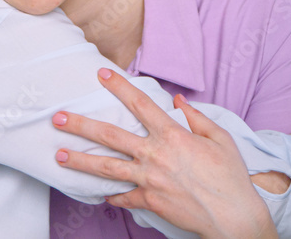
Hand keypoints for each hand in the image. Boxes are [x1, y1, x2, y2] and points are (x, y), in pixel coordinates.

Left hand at [53, 68, 277, 238]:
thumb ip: (196, 118)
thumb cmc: (230, 177)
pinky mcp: (149, 201)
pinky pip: (124, 197)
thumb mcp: (220, 139)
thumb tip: (178, 101)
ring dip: (80, 161)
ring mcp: (149, 179)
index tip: (101, 74)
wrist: (232, 216)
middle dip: (80, 125)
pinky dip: (112, 196)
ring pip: (106, 168)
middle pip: (110, 136)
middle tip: (58, 118)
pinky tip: (100, 194)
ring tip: (59, 155)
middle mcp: (155, 155)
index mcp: (172, 135)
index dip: (119, 86)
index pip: (139, 104)